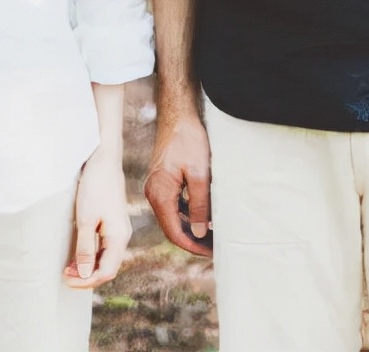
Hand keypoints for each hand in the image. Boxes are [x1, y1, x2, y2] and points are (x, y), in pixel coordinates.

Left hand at [64, 153, 130, 288]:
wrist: (104, 160)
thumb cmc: (95, 187)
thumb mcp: (86, 220)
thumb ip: (86, 249)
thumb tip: (85, 275)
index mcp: (119, 237)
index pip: (106, 272)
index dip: (86, 281)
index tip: (67, 280)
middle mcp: (122, 236)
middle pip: (107, 268)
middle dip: (87, 276)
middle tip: (65, 275)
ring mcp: (118, 229)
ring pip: (105, 258)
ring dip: (88, 266)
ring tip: (69, 267)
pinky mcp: (112, 222)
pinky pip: (104, 246)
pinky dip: (91, 254)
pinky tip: (78, 253)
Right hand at [144, 107, 211, 256]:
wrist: (178, 115)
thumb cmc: (189, 141)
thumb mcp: (200, 174)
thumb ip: (199, 205)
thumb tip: (200, 233)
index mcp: (160, 194)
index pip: (174, 233)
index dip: (194, 246)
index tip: (212, 253)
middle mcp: (153, 193)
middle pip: (172, 228)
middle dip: (193, 240)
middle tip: (215, 247)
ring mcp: (156, 187)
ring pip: (173, 217)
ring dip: (190, 228)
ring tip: (212, 235)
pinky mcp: (162, 181)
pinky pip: (173, 205)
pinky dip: (187, 214)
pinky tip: (203, 215)